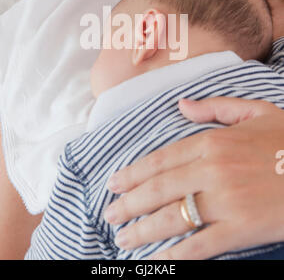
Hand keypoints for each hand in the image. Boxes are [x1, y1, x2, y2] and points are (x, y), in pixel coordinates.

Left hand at [104, 97, 283, 259]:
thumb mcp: (256, 112)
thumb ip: (215, 107)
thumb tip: (180, 105)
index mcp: (213, 142)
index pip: (161, 159)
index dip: (133, 173)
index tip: (114, 183)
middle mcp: (213, 169)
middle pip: (159, 189)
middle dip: (128, 203)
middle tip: (110, 214)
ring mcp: (226, 200)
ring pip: (171, 217)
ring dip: (141, 229)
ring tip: (122, 237)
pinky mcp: (241, 228)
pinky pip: (199, 245)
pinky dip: (173, 256)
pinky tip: (154, 261)